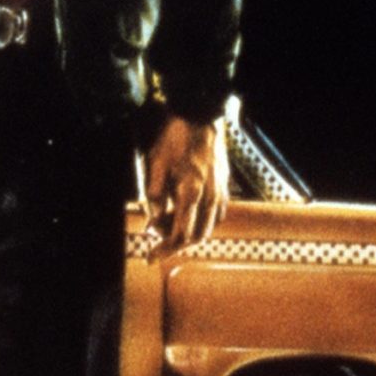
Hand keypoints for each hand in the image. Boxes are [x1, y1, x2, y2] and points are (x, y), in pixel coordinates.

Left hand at [143, 113, 227, 257]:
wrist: (199, 118)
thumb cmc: (175, 139)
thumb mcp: (155, 166)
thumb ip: (154, 196)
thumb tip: (151, 222)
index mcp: (190, 194)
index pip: (180, 235)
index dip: (164, 249)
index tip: (151, 257)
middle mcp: (209, 198)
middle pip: (196, 237)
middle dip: (174, 244)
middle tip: (156, 242)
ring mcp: (220, 193)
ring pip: (208, 228)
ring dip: (187, 234)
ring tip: (167, 226)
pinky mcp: (224, 187)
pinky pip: (216, 215)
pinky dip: (201, 222)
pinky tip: (186, 215)